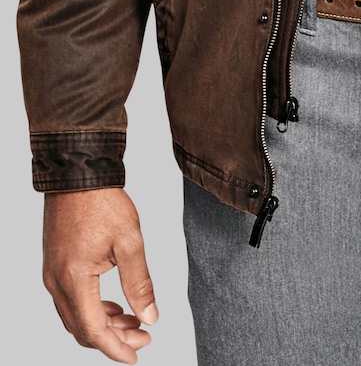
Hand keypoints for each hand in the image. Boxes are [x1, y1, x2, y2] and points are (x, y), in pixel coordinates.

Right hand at [43, 187, 157, 362]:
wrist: (78, 173)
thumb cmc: (102, 201)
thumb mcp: (130, 241)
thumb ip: (139, 282)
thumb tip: (149, 316)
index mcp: (74, 279)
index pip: (94, 329)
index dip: (116, 348)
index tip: (136, 356)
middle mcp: (57, 282)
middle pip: (82, 328)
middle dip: (114, 339)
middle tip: (143, 337)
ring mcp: (52, 274)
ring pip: (75, 316)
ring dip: (104, 325)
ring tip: (134, 322)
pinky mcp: (55, 265)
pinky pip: (71, 300)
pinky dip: (93, 309)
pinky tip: (115, 306)